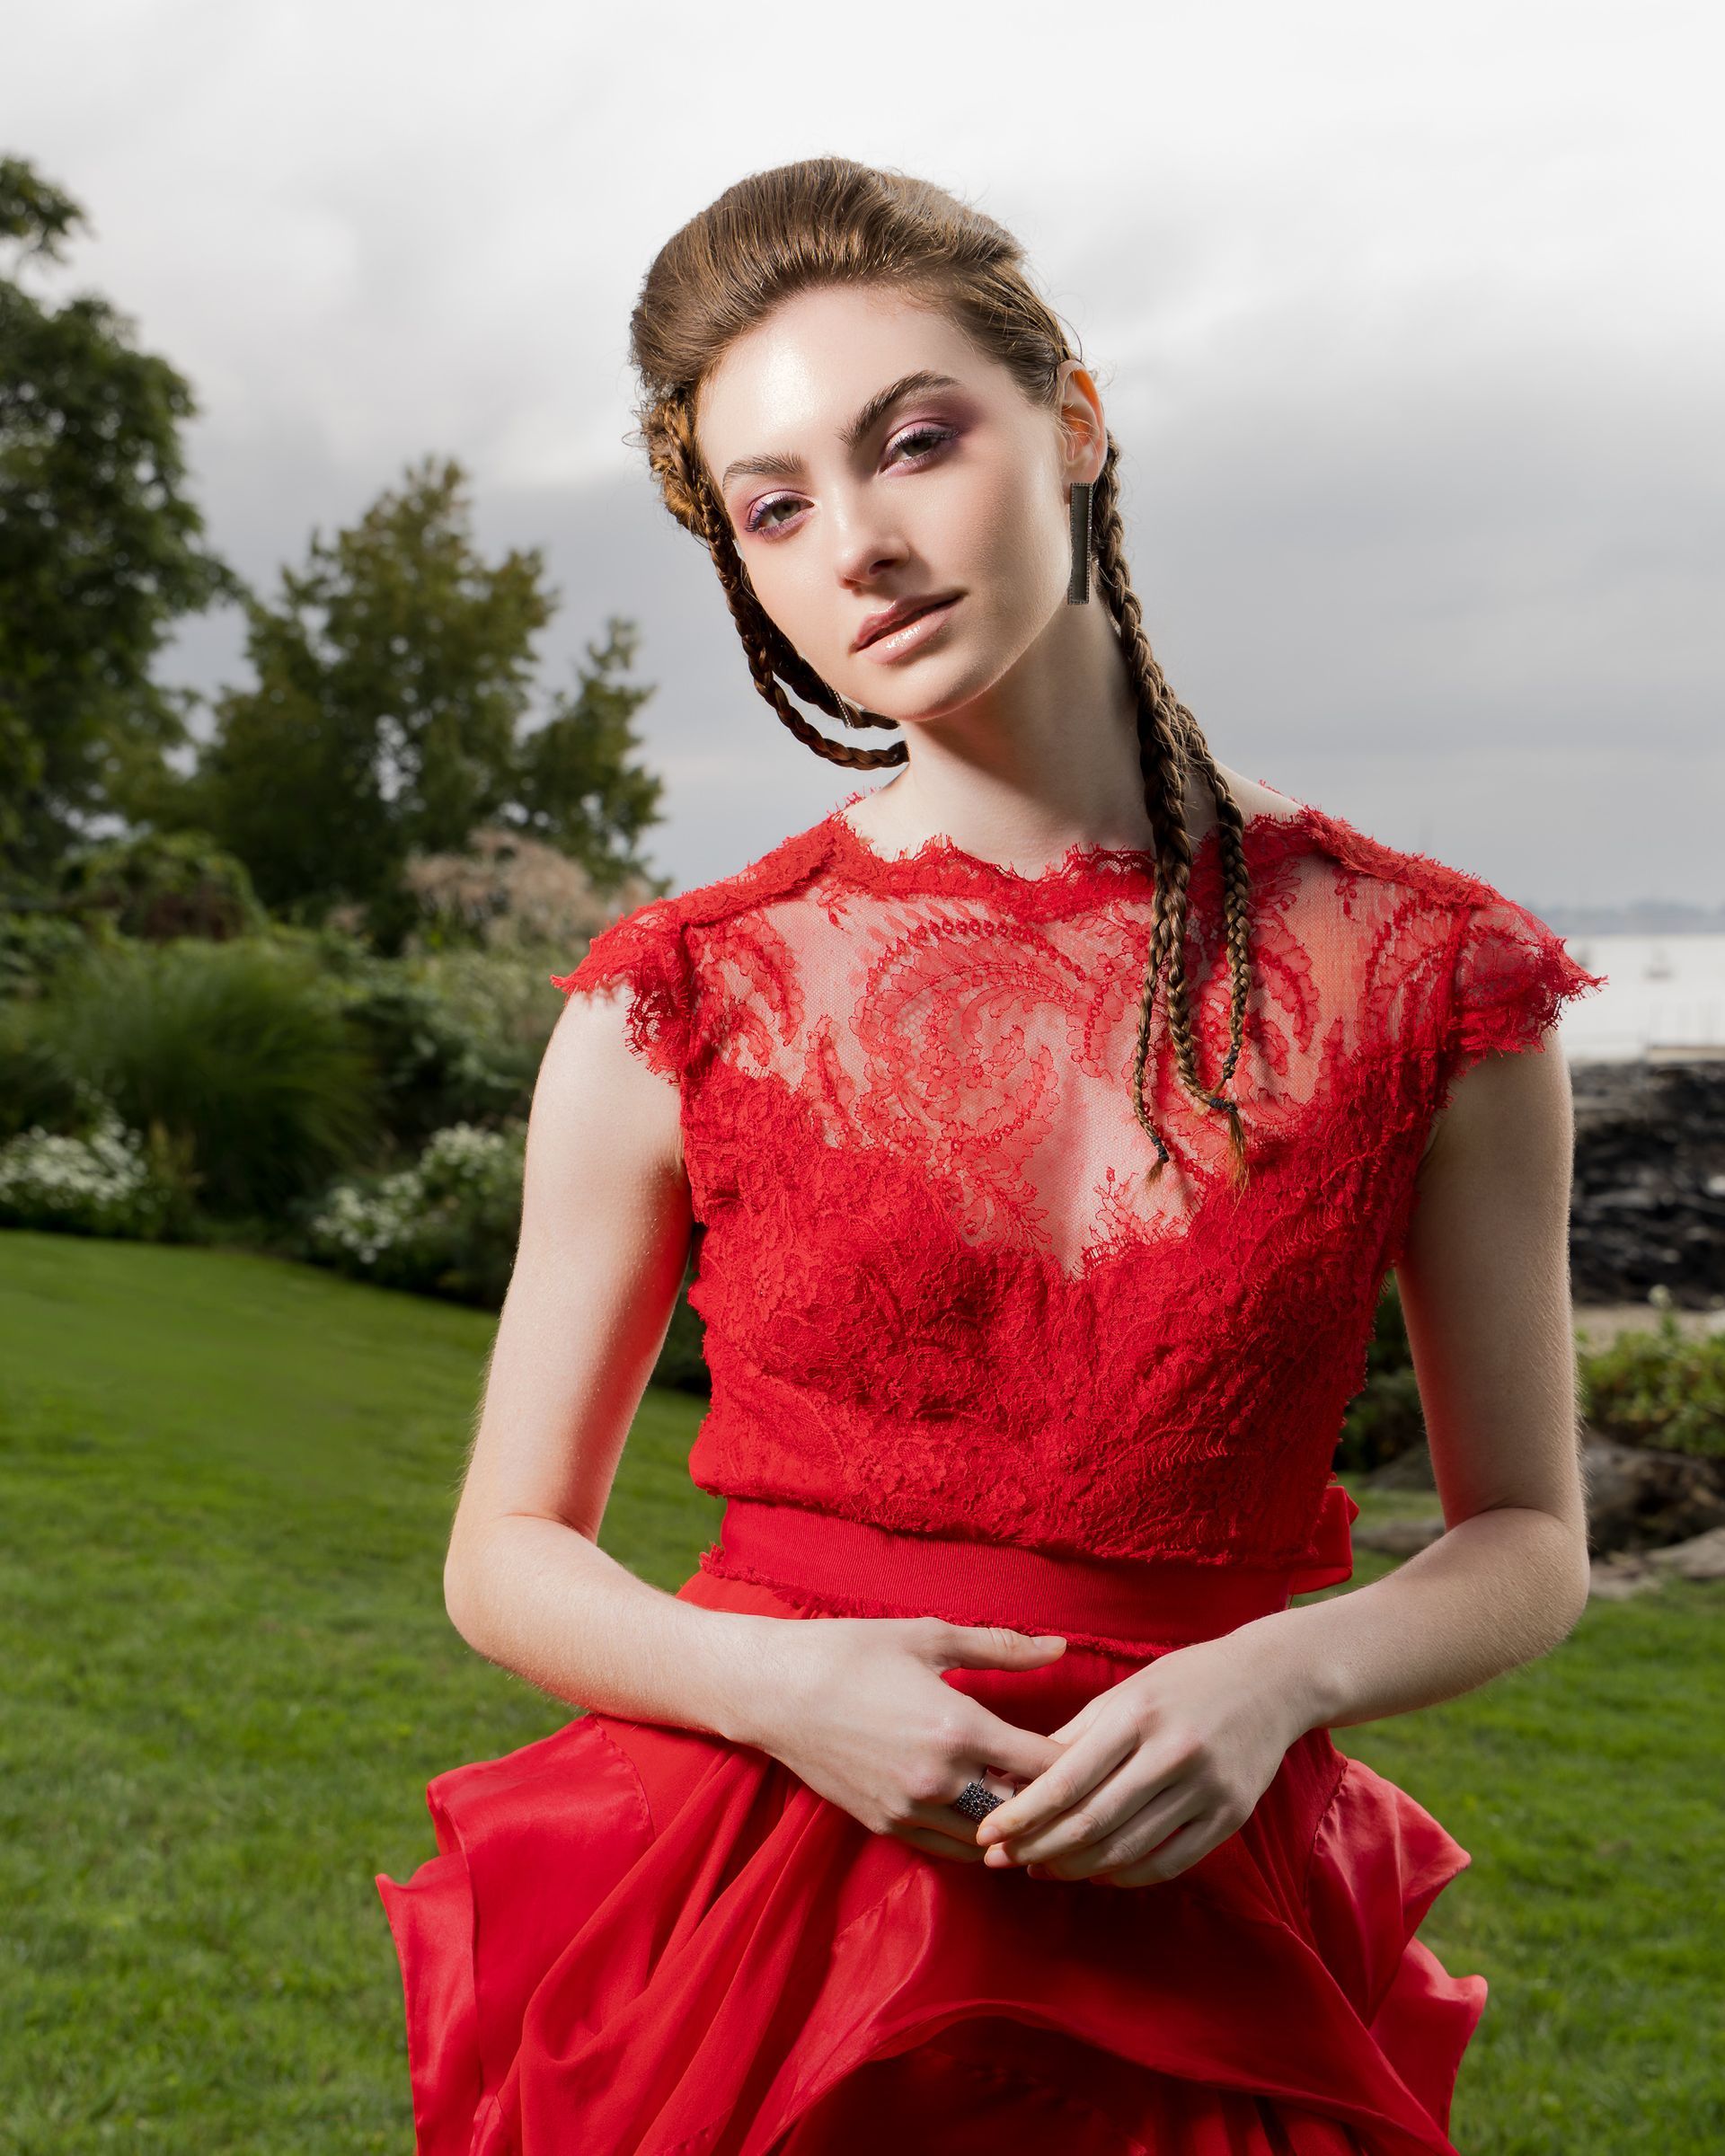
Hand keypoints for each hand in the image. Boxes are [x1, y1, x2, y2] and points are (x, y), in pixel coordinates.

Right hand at [740, 1614, 1070, 1865]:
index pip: (1047, 1765)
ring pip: (990, 1840)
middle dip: (1055, 1802)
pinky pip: (951, 1850)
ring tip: (1037, 1804)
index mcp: (959, 1727)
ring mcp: (911, 1810)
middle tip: (1077, 1786)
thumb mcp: (929, 1636)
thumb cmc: (852, 1652)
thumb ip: (1002, 1647)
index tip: (1099, 1751)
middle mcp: (940, 1780)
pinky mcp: (886, 1826)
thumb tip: (1061, 1646)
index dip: (1081, 1761)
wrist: (775, 1691)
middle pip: (1026, 1813)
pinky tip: (990, 1816)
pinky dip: (978, 1838)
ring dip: (1017, 1825)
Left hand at [971, 1624, 1317, 1887]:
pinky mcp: (1230, 1816)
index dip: (1023, 1814)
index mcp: (1137, 1715)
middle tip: (1002, 1861)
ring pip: (1126, 1849)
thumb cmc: (1184, 1682)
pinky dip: (1126, 1875)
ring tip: (1041, 1867)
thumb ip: (1074, 1736)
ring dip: (1075, 1868)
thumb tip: (1018, 1778)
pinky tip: (1097, 1873)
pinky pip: (1168, 1863)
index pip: (1067, 1780)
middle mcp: (1172, 1753)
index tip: (988, 1833)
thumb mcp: (1126, 1692)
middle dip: (1038, 1847)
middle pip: (1092, 1822)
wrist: (1271, 1682)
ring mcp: (1205, 1789)